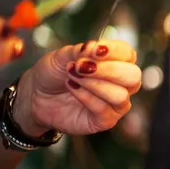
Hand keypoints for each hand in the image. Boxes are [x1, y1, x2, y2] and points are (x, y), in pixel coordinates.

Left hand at [12, 40, 140, 135]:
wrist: (35, 96)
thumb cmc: (53, 73)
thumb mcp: (61, 56)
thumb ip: (80, 51)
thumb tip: (94, 48)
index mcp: (117, 62)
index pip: (128, 54)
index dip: (114, 51)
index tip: (93, 49)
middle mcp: (122, 83)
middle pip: (133, 77)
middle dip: (108, 70)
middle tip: (81, 66)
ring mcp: (116, 103)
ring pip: (120, 95)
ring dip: (93, 84)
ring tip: (72, 77)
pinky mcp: (105, 121)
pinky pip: (104, 110)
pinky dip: (85, 97)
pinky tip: (72, 88)